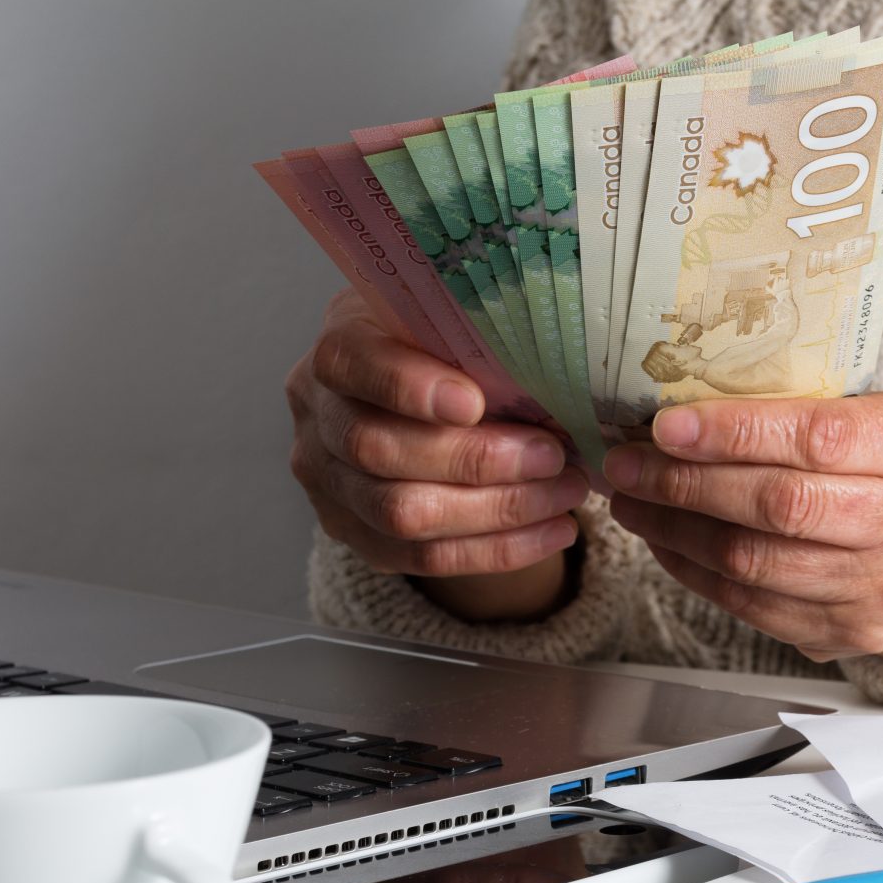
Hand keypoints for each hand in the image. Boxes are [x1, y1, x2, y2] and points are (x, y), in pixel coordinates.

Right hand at [285, 291, 587, 619]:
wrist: (412, 403)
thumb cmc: (442, 352)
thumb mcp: (450, 323)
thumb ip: (476, 340)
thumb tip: (550, 373)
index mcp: (337, 350)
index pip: (353, 364)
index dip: (406, 386)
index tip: (473, 402)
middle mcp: (318, 417)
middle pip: (379, 451)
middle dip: (475, 460)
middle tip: (552, 455)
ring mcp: (329, 485)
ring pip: (403, 515)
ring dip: (497, 510)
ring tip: (564, 494)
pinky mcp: (356, 536)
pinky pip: (426, 559)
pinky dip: (497, 550)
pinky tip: (552, 532)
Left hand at [602, 393, 882, 661]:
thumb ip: (807, 407)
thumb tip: (682, 407)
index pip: (819, 438)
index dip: (734, 432)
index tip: (666, 425)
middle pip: (780, 506)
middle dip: (687, 483)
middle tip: (626, 465)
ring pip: (755, 561)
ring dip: (676, 530)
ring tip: (632, 501)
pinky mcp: (850, 631)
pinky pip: (752, 604)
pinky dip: (695, 571)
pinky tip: (666, 541)